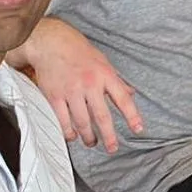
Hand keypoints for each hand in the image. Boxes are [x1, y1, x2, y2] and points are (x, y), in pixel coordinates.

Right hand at [17, 17, 142, 152]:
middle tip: (112, 148)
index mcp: (105, 75)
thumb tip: (131, 94)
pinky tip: (72, 136)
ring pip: (82, 122)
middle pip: (102, 116)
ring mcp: (71, 91)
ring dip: (88, 137)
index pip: (123, 98)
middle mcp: (90, 84)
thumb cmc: (80, 53)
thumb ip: (116, 81)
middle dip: (109, 136)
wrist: (52, 43)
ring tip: (92, 142)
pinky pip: (62, 120)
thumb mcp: (104, 63)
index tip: (139, 129)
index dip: (132, 115)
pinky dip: (68, 132)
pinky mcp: (54, 96)